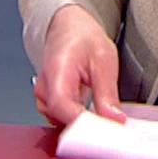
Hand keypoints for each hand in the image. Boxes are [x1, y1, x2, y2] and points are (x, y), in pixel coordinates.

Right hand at [33, 4, 127, 126]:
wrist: (69, 28)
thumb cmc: (82, 38)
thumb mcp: (104, 59)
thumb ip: (107, 93)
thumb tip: (114, 119)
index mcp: (57, 70)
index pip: (62, 105)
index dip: (82, 123)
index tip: (105, 130)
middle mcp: (44, 86)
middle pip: (60, 119)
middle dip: (87, 128)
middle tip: (112, 127)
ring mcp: (43, 96)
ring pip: (60, 123)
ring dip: (83, 125)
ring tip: (104, 118)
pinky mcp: (48, 102)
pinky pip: (61, 119)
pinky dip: (77, 120)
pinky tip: (93, 116)